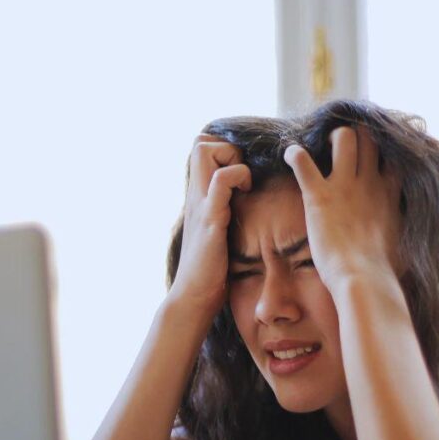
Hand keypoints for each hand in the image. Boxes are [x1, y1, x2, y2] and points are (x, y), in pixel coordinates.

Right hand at [168, 135, 250, 318]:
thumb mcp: (216, 232)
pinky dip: (237, 177)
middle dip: (226, 148)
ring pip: (204, 151)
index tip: (241, 173)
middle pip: (200, 141)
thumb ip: (223, 213)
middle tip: (242, 175)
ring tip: (243, 184)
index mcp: (198, 197)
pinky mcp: (210, 219)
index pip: (201, 148)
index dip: (224, 150)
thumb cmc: (209, 270)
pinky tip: (245, 195)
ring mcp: (201, 204)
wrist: (193, 297)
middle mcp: (195, 195)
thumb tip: (242, 206)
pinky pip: (220, 181)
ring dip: (231, 159)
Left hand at [283, 126, 401, 293]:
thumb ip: (404, 229)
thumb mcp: (404, 244)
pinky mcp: (319, 196)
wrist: (364, 279)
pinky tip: (290, 155)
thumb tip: (411, 238)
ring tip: (321, 146)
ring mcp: (344, 186)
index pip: (393, 155)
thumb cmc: (384, 271)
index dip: (383, 149)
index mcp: (390, 194)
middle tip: (343, 146)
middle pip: (369, 137)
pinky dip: (294, 154)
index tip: (373, 154)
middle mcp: (370, 182)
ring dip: (331, 137)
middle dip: (356, 135)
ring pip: (343, 137)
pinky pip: (302, 161)